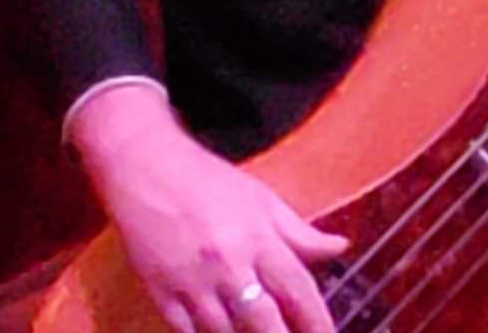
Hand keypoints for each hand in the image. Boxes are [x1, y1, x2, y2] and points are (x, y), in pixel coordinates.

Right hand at [70, 87, 347, 332]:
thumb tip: (340, 248)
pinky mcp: (162, 297)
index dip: (317, 322)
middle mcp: (229, 264)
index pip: (298, 289)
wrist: (147, 170)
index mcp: (258, 237)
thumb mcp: (262, 199)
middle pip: (264, 323)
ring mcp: (193, 284)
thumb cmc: (209, 182)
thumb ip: (300, 232)